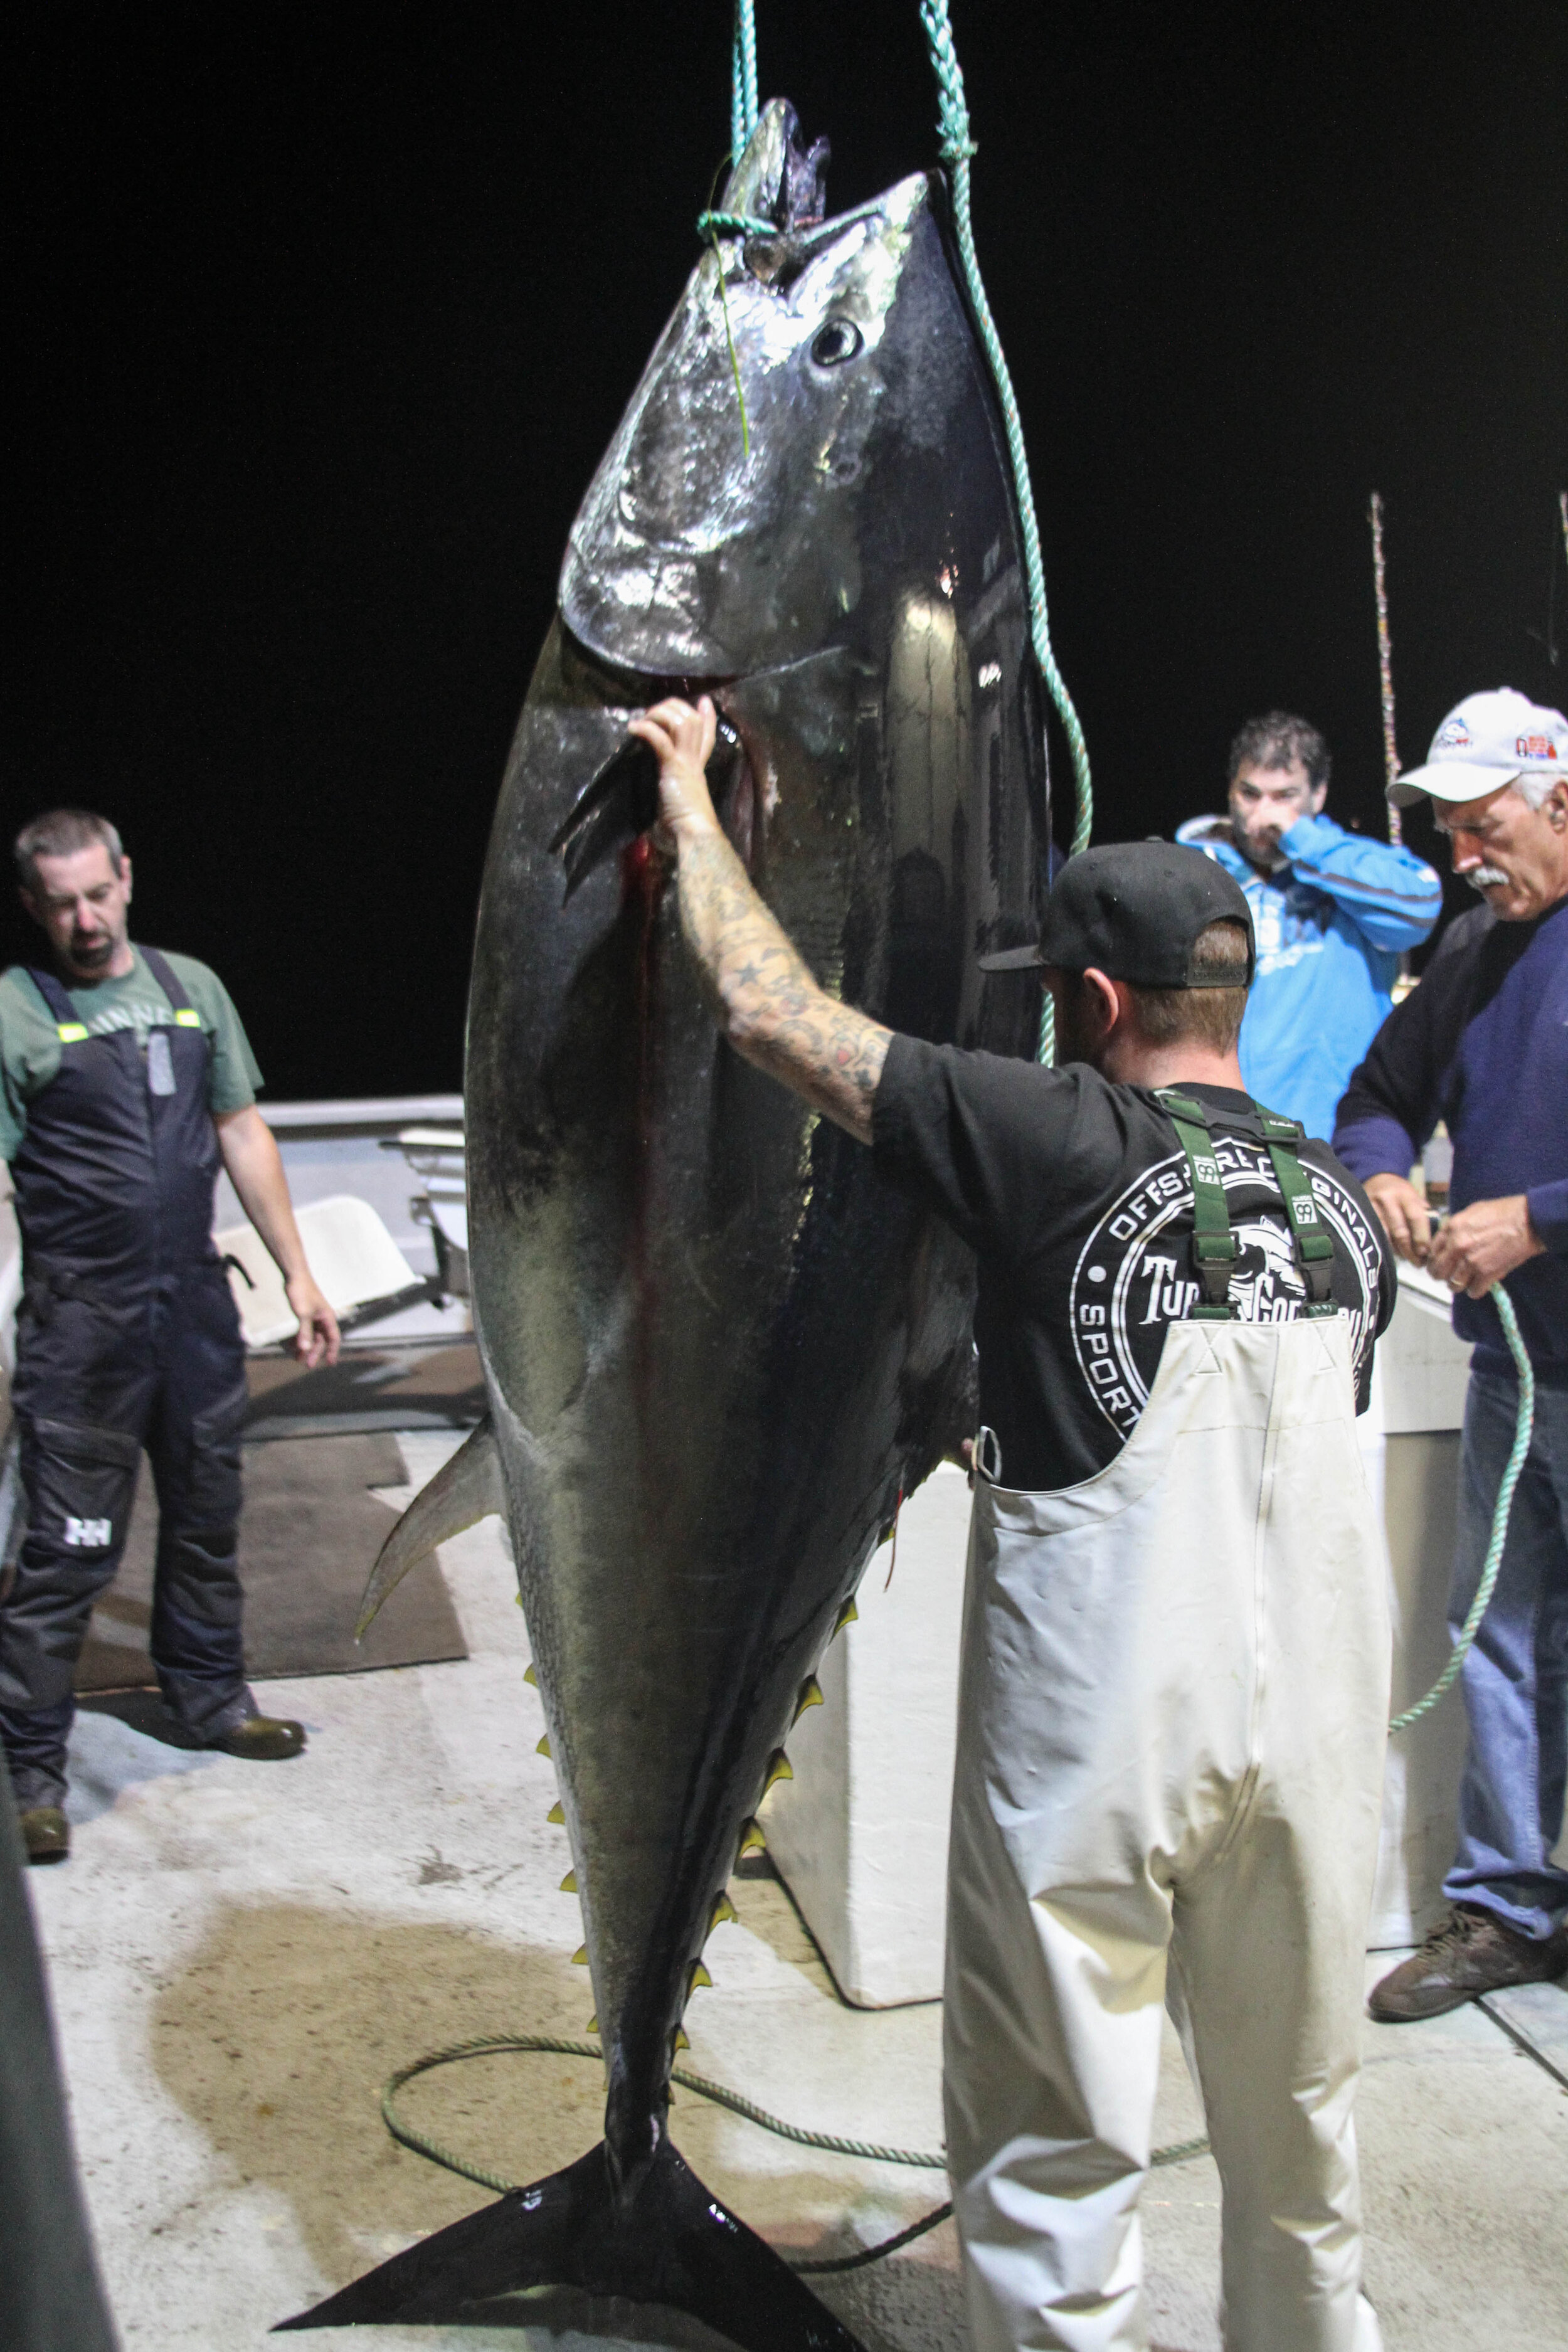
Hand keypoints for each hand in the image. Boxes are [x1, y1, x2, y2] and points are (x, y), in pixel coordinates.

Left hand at [286, 1273, 340, 1367]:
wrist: (294, 1275)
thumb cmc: (302, 1291)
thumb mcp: (303, 1314)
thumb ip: (305, 1332)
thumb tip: (305, 1349)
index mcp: (327, 1317)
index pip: (334, 1338)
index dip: (333, 1351)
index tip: (330, 1363)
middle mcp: (322, 1318)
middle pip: (321, 1339)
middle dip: (314, 1352)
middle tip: (307, 1364)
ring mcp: (313, 1316)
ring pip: (311, 1336)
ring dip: (305, 1347)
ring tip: (297, 1358)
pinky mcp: (304, 1314)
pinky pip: (303, 1330)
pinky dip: (299, 1338)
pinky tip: (291, 1345)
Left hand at [627, 696, 719, 846]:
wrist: (694, 836)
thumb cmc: (685, 831)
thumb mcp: (677, 807)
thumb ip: (670, 800)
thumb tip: (657, 811)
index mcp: (697, 771)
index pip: (707, 737)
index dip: (708, 717)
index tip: (704, 701)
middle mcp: (694, 762)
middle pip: (694, 721)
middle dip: (674, 708)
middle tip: (654, 711)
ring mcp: (686, 763)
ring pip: (683, 722)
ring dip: (660, 714)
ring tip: (643, 719)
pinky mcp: (674, 767)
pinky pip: (661, 739)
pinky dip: (646, 729)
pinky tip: (633, 728)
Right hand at [1364, 1172, 1431, 1263]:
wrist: (1376, 1180)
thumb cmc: (1401, 1194)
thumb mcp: (1415, 1198)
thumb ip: (1424, 1216)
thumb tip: (1432, 1242)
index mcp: (1405, 1194)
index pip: (1416, 1218)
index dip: (1421, 1237)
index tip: (1426, 1253)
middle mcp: (1387, 1200)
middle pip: (1400, 1231)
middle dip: (1410, 1250)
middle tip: (1417, 1262)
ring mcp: (1371, 1207)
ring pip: (1386, 1237)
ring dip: (1398, 1252)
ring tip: (1407, 1259)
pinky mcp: (1361, 1215)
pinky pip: (1375, 1236)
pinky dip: (1386, 1247)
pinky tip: (1393, 1252)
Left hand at [1428, 1195, 1543, 1299]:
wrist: (1529, 1221)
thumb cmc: (1504, 1213)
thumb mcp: (1471, 1212)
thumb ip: (1455, 1227)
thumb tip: (1446, 1240)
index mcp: (1452, 1228)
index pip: (1431, 1251)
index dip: (1435, 1259)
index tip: (1439, 1263)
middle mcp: (1458, 1246)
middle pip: (1437, 1272)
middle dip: (1443, 1275)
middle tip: (1450, 1274)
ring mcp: (1472, 1261)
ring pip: (1453, 1285)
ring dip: (1459, 1284)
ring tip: (1466, 1280)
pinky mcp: (1487, 1274)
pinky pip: (1473, 1291)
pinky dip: (1476, 1290)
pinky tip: (1480, 1283)